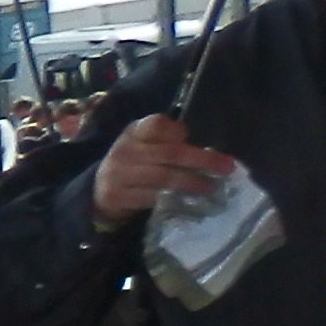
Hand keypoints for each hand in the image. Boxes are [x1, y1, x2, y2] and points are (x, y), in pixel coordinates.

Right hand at [91, 110, 237, 223]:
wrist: (99, 192)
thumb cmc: (134, 165)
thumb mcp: (145, 147)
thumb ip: (168, 143)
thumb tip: (209, 153)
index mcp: (133, 132)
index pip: (157, 125)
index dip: (178, 132)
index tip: (193, 139)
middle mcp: (124, 150)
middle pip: (169, 153)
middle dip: (202, 160)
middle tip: (227, 167)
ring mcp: (117, 174)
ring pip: (163, 177)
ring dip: (192, 183)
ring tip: (211, 187)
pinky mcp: (116, 195)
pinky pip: (152, 197)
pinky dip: (173, 198)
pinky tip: (188, 200)